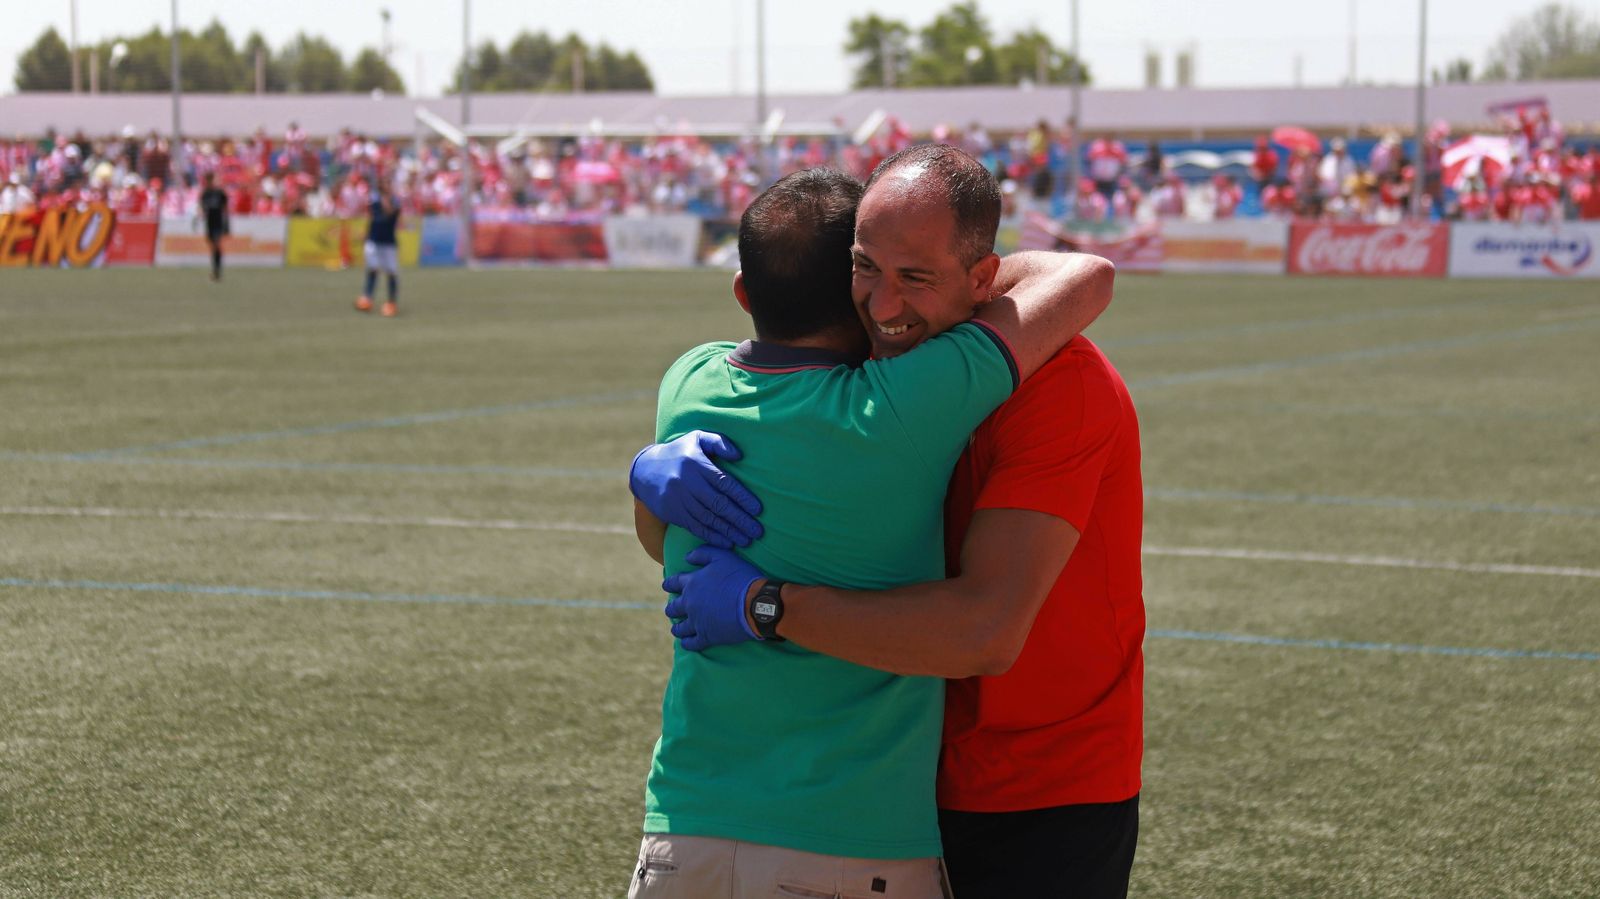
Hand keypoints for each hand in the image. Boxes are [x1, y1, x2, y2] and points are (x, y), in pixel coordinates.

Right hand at [629, 431, 762, 548]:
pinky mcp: (673, 513)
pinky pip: (695, 527)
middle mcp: (687, 483)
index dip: (742, 497)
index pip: (724, 483)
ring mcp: (679, 499)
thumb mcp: (697, 438)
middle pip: (718, 504)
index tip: (758, 510)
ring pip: (708, 518)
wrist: (645, 470)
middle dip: (740, 519)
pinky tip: (726, 542)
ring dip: (729, 531)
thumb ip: (719, 442)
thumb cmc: (680, 453)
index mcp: (696, 464)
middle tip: (757, 531)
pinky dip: (712, 536)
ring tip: (746, 540)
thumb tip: (739, 456)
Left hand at [662, 546, 764, 651]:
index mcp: (692, 583)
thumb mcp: (723, 556)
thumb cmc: (740, 577)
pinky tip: (687, 642)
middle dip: (672, 608)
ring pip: (680, 627)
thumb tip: (687, 557)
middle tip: (672, 609)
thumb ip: (703, 553)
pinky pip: (691, 643)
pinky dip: (687, 643)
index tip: (666, 585)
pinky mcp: (707, 636)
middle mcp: (689, 603)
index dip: (669, 584)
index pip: (673, 583)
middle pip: (673, 608)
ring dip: (677, 627)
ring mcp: (697, 622)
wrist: (755, 603)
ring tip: (677, 628)